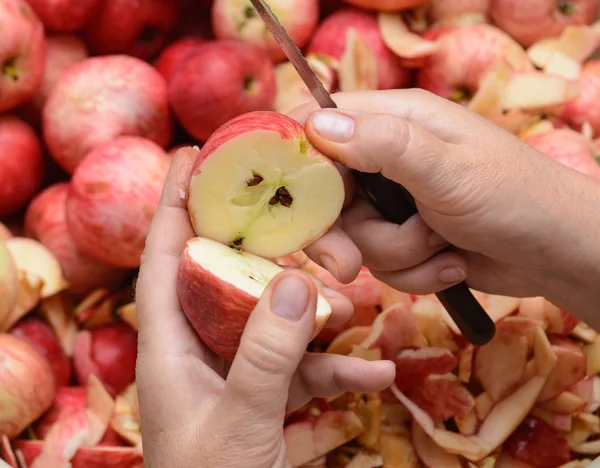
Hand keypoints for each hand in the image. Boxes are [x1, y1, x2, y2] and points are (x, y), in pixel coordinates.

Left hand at [134, 148, 395, 467]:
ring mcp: (235, 376)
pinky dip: (336, 368)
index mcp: (170, 346)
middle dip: (261, 243)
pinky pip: (302, 371)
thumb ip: (268, 354)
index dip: (176, 203)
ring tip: (352, 293)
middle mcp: (200, 351)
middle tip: (293, 205)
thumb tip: (299, 282)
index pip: (165, 257)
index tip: (195, 154)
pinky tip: (378, 370)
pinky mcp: (265, 402)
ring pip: (273, 322)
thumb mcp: (242, 421)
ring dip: (314, 311)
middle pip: (228, 277)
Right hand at [288, 89, 599, 321]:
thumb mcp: (448, 168)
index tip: (297, 204)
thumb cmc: (515, 196)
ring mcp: (394, 202)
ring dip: (397, 255)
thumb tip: (317, 124)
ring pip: (355, 238)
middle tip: (348, 266)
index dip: (301, 163)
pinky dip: (414, 273)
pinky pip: (381, 264)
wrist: (556, 252)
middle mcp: (387, 158)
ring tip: (442, 247)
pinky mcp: (404, 239)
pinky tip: (451, 265)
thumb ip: (384, 145)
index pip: (320, 127)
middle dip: (342, 236)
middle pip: (326, 195)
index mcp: (394, 121)